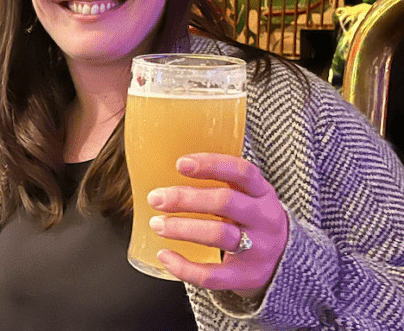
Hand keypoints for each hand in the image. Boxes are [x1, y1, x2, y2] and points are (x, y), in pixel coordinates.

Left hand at [147, 153, 288, 299]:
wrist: (284, 261)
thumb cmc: (251, 220)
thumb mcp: (248, 196)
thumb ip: (220, 184)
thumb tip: (168, 173)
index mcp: (262, 193)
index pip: (242, 172)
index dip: (211, 165)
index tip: (181, 164)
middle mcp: (264, 219)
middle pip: (225, 202)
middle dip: (185, 199)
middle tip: (156, 198)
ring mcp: (258, 249)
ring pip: (218, 235)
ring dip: (181, 228)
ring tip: (157, 224)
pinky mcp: (246, 277)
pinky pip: (211, 274)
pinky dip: (183, 266)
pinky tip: (165, 255)